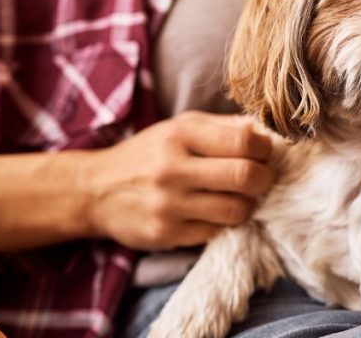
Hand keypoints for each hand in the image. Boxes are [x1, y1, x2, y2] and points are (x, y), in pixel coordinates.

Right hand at [84, 111, 274, 250]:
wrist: (95, 190)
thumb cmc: (146, 154)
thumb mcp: (177, 128)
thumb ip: (221, 126)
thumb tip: (262, 130)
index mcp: (179, 135)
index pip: (243, 140)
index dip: (264, 148)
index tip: (264, 152)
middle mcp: (173, 169)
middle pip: (246, 176)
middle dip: (265, 178)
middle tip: (262, 178)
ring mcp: (169, 204)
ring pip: (237, 209)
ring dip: (248, 204)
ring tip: (240, 197)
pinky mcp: (166, 233)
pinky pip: (216, 232)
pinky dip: (224, 223)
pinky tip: (216, 212)